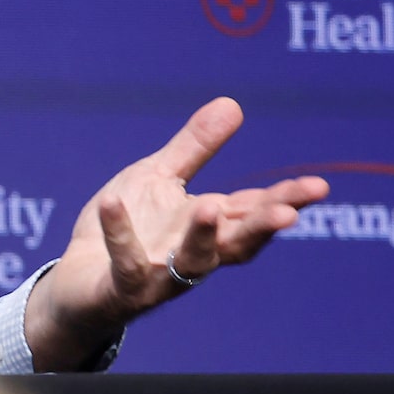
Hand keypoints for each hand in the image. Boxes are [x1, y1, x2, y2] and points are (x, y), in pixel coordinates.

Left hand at [24, 98, 325, 370]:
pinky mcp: (121, 290)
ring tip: (208, 206)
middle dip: (263, 226)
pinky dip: (118, 233)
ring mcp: (160, 277)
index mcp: (207, 225)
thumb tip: (233, 103)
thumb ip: (194, 148)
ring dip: (201, 236)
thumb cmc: (126, 230)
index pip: (252, 211)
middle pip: (236, 242)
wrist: (75, 283)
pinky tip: (111, 202)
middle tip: (290, 213)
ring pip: (190, 262)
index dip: (285, 200)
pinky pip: (124, 264)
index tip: (317, 186)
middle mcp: (192, 255)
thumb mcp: (157, 179)